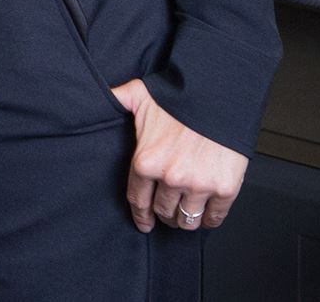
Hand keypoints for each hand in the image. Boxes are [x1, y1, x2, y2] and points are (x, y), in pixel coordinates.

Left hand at [111, 77, 246, 231]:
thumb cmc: (179, 97)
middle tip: (169, 210)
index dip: (141, 215)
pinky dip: (210, 219)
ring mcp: (198, 185)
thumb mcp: (138, 95)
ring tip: (187, 213)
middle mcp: (170, 177)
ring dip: (186, 219)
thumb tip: (96, 95)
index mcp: (145, 161)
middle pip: (164, 211)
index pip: (138, 199)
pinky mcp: (224, 189)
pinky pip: (214, 216)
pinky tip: (207, 214)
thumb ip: (118, 100)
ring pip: (187, 219)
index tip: (145, 223)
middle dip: (165, 213)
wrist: (218, 96)